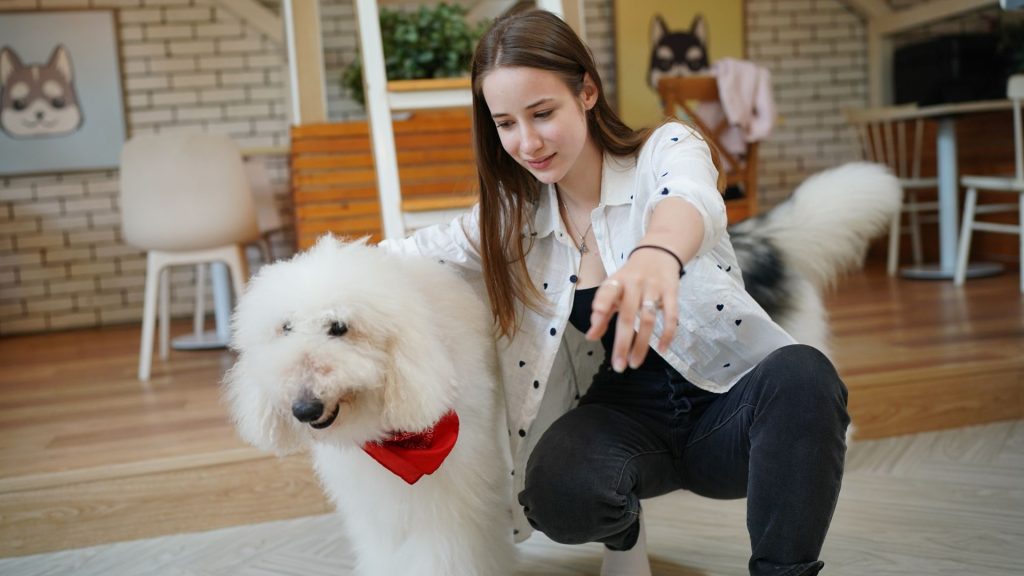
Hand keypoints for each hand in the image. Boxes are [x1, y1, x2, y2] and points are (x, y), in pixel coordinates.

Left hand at [585, 248, 680, 372]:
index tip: (595, 326)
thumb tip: (590, 337)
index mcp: (617, 282)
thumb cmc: (630, 277)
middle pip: (628, 316)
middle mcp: (634, 284)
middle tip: (618, 366)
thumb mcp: (614, 289)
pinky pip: (671, 315)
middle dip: (623, 343)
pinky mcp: (671, 291)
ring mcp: (654, 288)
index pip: (607, 293)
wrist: (658, 252)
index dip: (601, 306)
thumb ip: (603, 313)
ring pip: (648, 319)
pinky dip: (668, 333)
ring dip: (642, 344)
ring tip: (634, 363)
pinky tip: (663, 349)